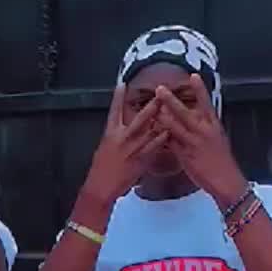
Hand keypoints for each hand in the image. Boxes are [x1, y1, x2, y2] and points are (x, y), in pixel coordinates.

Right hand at [84, 86, 168, 205]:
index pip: (114, 110)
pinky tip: (170, 133)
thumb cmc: (101, 169)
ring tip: (171, 110)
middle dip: (151, 106)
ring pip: (150, 131)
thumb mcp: (104, 148)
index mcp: (110, 133)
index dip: (118, 97)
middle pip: (139, 118)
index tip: (122, 84)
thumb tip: (122, 128)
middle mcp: (122, 138)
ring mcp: (132, 149)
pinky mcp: (140, 160)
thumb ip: (115, 137)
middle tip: (160, 94)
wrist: (101, 186)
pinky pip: (154, 147)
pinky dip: (163, 139)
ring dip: (162, 120)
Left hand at [156, 75, 246, 206]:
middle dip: (171, 100)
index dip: (200, 90)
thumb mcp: (217, 139)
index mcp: (214, 125)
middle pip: (185, 112)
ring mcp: (194, 143)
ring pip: (175, 127)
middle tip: (160, 88)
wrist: (226, 180)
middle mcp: (204, 132)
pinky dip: (161, 137)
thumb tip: (197, 117)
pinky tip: (152, 131)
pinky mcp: (186, 155)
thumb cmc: (221, 160)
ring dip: (162, 116)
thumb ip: (205, 127)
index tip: (193, 75)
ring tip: (152, 107)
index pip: (206, 103)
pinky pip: (171, 144)